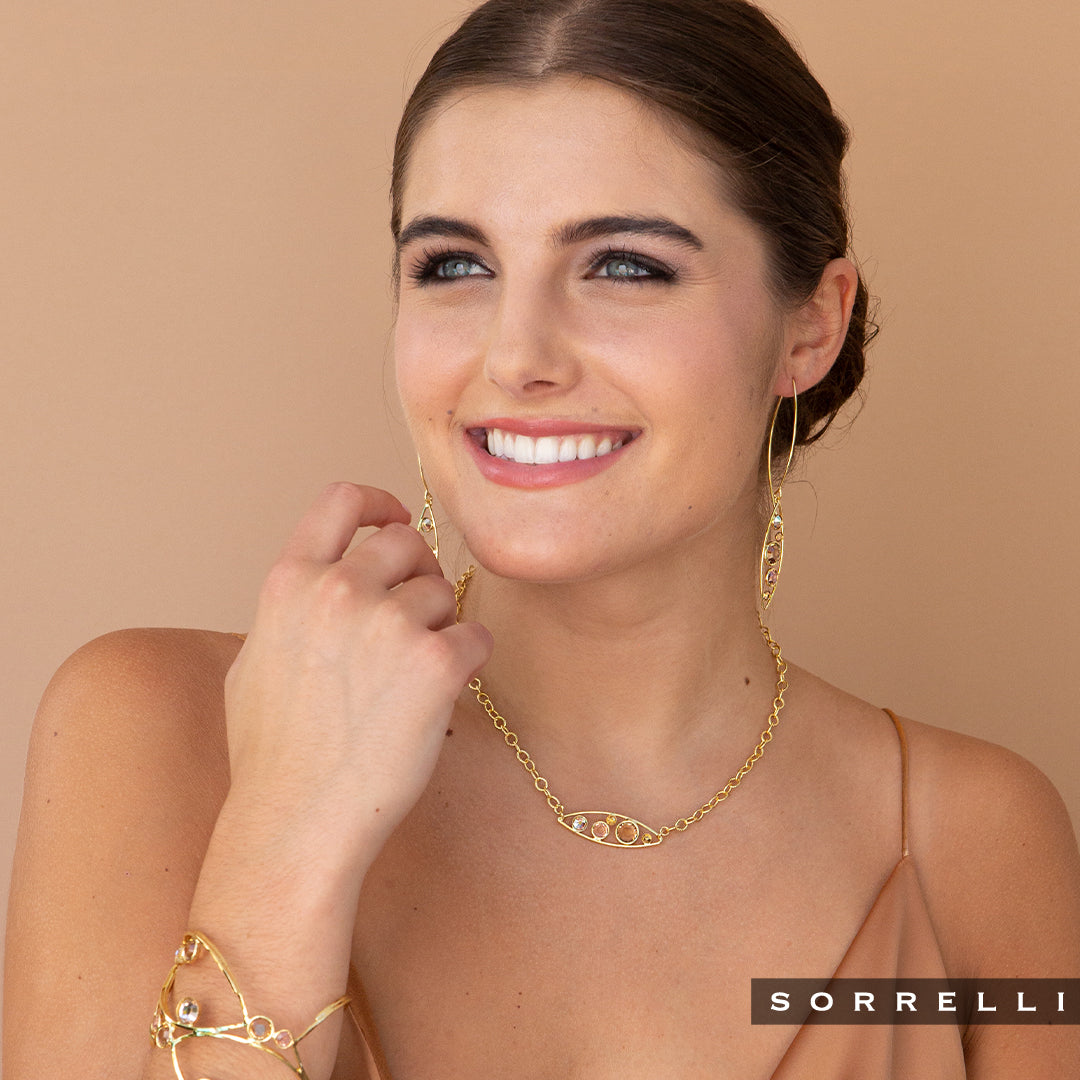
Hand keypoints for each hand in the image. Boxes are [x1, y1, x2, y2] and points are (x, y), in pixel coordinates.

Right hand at [223, 482, 492, 861]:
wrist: (296, 820)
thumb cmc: (272, 755)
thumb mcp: (252, 662)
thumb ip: (287, 612)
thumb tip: (315, 584)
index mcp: (290, 582)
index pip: (342, 499)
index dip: (378, 501)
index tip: (395, 519)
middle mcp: (338, 589)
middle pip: (406, 542)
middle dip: (418, 573)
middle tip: (416, 618)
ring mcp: (387, 624)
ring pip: (444, 592)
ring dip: (440, 624)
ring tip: (414, 674)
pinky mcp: (434, 664)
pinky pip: (476, 637)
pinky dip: (468, 660)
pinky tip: (444, 692)